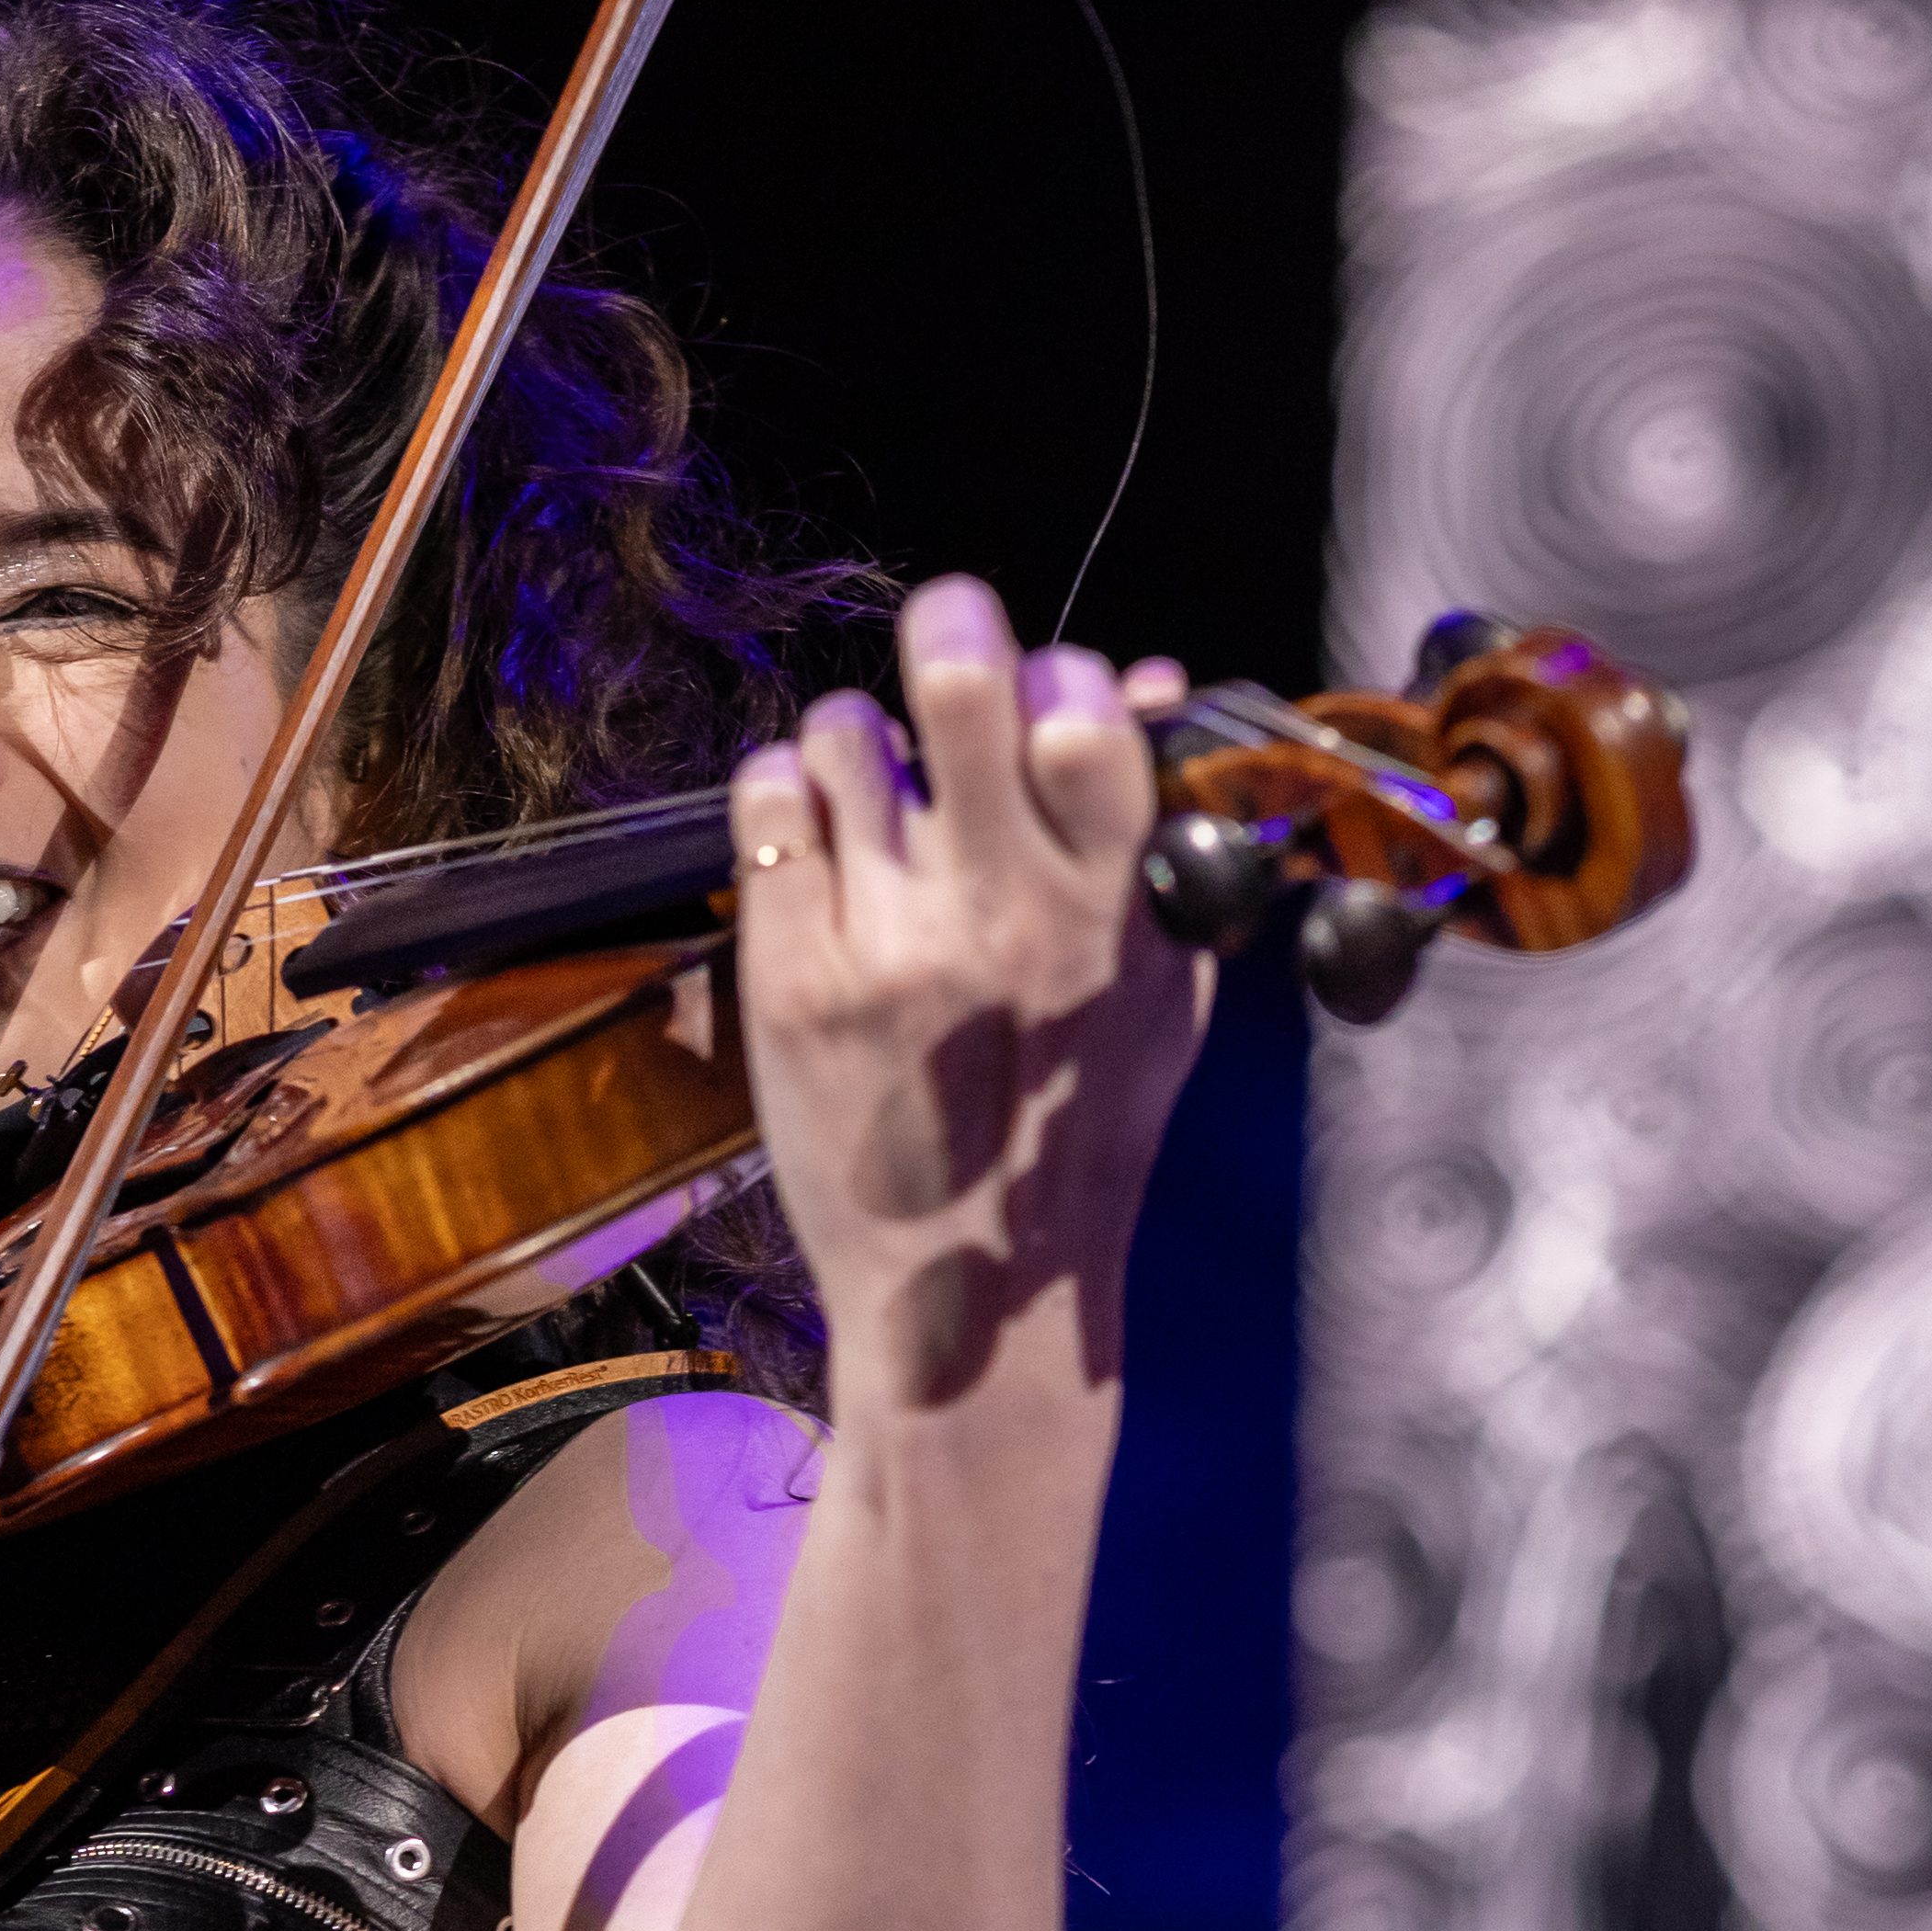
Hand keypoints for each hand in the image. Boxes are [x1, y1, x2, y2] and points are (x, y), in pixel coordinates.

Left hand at [731, 573, 1206, 1418]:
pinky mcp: (791, 978)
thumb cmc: (1076, 1138)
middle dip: (951, 629)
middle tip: (945, 639)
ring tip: (874, 798)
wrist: (971, 1301)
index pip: (1085, 710)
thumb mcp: (1160, 994)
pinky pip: (765, 806)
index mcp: (1107, 911)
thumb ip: (1166, 843)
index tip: (1045, 707)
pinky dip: (784, 798)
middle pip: (961, 683)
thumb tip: (1152, 681)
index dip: (1058, 676)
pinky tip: (813, 844)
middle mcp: (998, 914)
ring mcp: (885, 944)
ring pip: (844, 733)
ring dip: (859, 741)